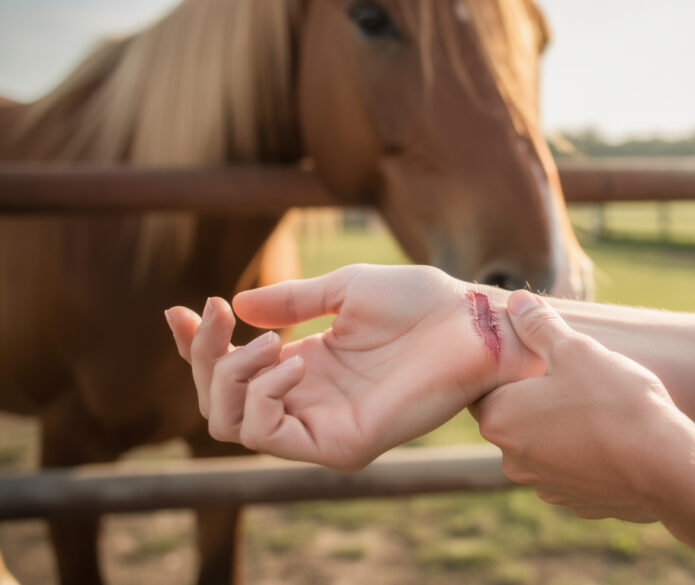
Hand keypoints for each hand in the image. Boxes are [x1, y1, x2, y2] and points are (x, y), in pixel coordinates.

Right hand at [165, 264, 542, 470]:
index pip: (233, 376)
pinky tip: (288, 362)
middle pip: (221, 405)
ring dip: (230, 377)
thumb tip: (236, 307)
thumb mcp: (343, 290)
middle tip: (217, 316)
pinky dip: (262, 396)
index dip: (196, 349)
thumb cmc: (418, 300)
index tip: (178, 312)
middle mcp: (309, 401)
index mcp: (306, 367)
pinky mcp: (343, 446)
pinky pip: (270, 437)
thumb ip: (289, 303)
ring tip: (270, 344)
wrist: (469, 321)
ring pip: (233, 426)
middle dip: (204, 359)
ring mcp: (323, 427)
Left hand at [472, 290, 694, 521]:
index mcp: (500, 419)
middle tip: (570, 375)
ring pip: (543, 444)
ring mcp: (544, 485)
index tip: (533, 356)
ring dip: (560, 426)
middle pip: (513, 416)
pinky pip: (571, 468)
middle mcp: (512, 459)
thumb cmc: (615, 402)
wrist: (666, 468)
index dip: (507, 368)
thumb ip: (539, 325)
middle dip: (535, 397)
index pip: (484, 388)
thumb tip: (516, 302)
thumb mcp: (576, 349)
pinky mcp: (576, 502)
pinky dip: (584, 452)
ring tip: (597, 405)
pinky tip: (612, 436)